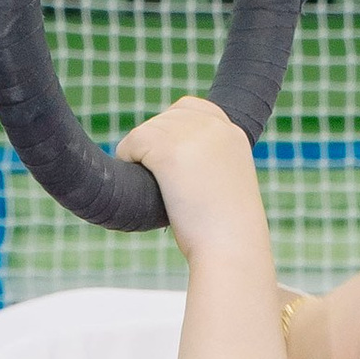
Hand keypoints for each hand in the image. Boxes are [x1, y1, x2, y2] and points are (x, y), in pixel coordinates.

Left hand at [117, 95, 263, 252]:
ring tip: (152, 186)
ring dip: (140, 154)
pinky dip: (127, 157)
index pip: (191, 108)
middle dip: (153, 145)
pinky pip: (134, 142)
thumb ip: (206, 165)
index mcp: (232, 134)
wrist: (231, 250)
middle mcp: (214, 127)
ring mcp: (192, 135)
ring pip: (148, 130)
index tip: (166, 155)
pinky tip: (135, 178)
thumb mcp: (225, 187)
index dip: (171, 127)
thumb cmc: (226, 234)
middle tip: (158, 180)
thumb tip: (170, 163)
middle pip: (165, 118)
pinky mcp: (169, 150)